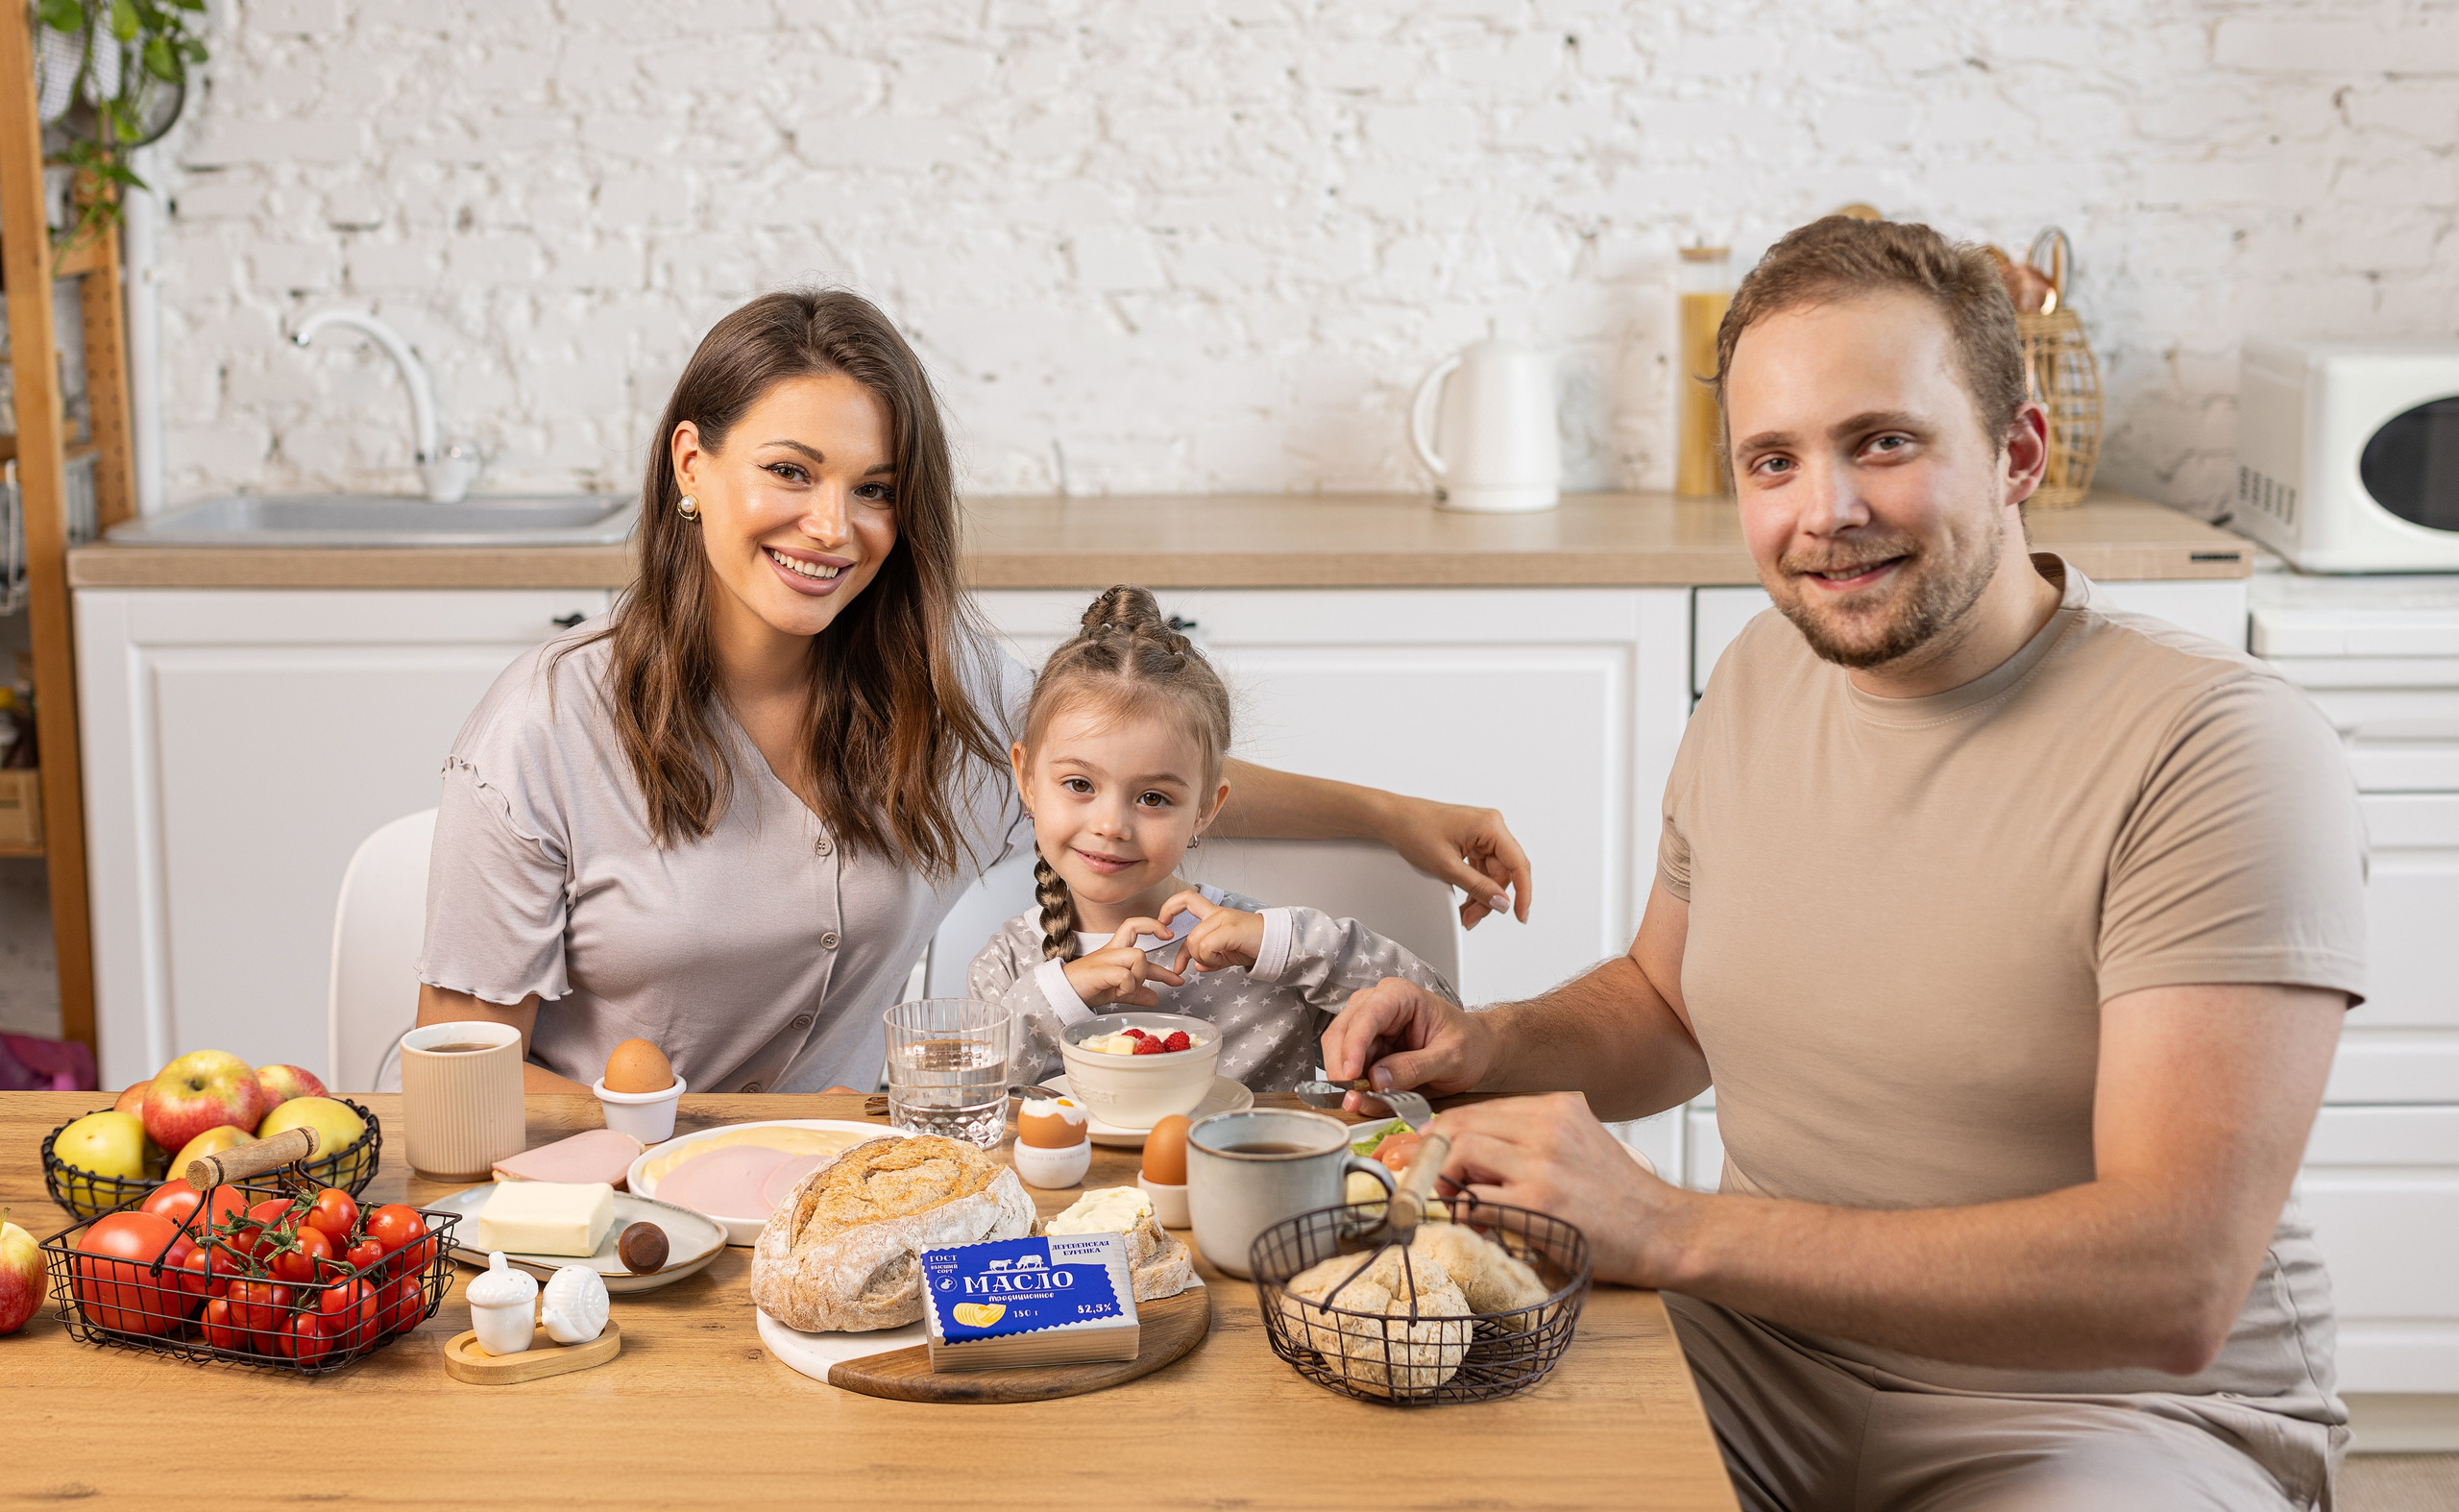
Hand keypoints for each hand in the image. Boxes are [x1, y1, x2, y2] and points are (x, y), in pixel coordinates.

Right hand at [1062, 918, 1187, 1008]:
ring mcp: (1105, 960)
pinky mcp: (1099, 972)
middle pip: (1136, 937)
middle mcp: (1111, 951)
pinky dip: (1128, 987)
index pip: (1133, 925)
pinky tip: (1120, 993)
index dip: (1152, 925)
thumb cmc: (1087, 987)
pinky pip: (1125, 975)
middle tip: (1167, 974)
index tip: (1169, 934)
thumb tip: (1155, 998)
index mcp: (1115, 950)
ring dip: (1139, 976)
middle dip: (1153, 958)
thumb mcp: (1117, 990)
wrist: (1063, 993)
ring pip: (1137, 956)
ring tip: (1129, 990)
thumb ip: (1136, 992)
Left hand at [1155, 890, 1263, 973]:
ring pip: (1195, 942)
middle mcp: (1217, 914)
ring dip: (1203, 959)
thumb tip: (1197, 967)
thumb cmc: (1255, 945)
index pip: (1186, 899)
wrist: (1277, 942)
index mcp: (1215, 915)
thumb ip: (1210, 959)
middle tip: (1193, 967)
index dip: (1169, 909)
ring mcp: (1224, 920)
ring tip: (1218, 961)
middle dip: (1188, 956)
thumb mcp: (1227, 954)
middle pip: (1189, 935)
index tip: (1163, 924)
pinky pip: (1206, 947)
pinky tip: (1221, 960)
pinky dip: (1210, 959)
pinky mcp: (1230, 930)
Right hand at [1319, 977, 1494, 1099]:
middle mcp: (1377, 1004)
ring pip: (1339, 1051)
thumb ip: (1414, 1068)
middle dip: (1343, 1067)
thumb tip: (1378, 1080)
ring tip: (1361, 1101)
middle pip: (1342, 1032)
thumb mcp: (1451, 1059)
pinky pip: (1350, 1067)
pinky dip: (1354, 1085)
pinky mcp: (1368, 1047)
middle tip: (1352, 1098)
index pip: (1366, 1016)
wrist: (1477, 1050)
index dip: (1353, 1046)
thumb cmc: (1469, 1044)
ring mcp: (1369, 1026)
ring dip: (1346, 1079)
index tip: (1350, 1075)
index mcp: (1400, 995)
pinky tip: (1366, 1098)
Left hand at [1374, 796, 1532, 929]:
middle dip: (1490, 898)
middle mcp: (1491, 826)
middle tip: (1472, 918)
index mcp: (1490, 826)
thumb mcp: (1447, 866)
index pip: (1518, 864)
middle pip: (1504, 872)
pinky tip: (1465, 899)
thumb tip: (1503, 903)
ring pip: (1493, 873)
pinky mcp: (1473, 839)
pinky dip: (1475, 884)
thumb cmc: (1415, 831)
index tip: (1520, 916)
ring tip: (1465, 913)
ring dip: (1481, 894)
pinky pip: (1482, 867)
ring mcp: (1483, 832)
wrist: (1393, 819)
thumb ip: (1478, 887)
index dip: (1523, 893)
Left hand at [1436, 1093, 1693, 1287]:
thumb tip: (1470, 1153)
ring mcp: (1542, 1164)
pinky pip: (1476, 1200)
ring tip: (1456, 1205)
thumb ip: (1530, 1139)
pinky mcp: (1539, 1204)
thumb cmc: (1620, 1197)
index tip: (1423, 1154)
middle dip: (1430, 1156)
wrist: (1666, 1230)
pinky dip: (1464, 1213)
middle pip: (1459, 1127)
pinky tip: (1476, 1226)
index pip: (1475, 1110)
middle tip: (1426, 1183)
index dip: (1440, 1134)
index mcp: (1555, 1107)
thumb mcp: (1579, 1143)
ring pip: (1460, 1155)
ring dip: (1445, 1183)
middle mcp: (1547, 1127)